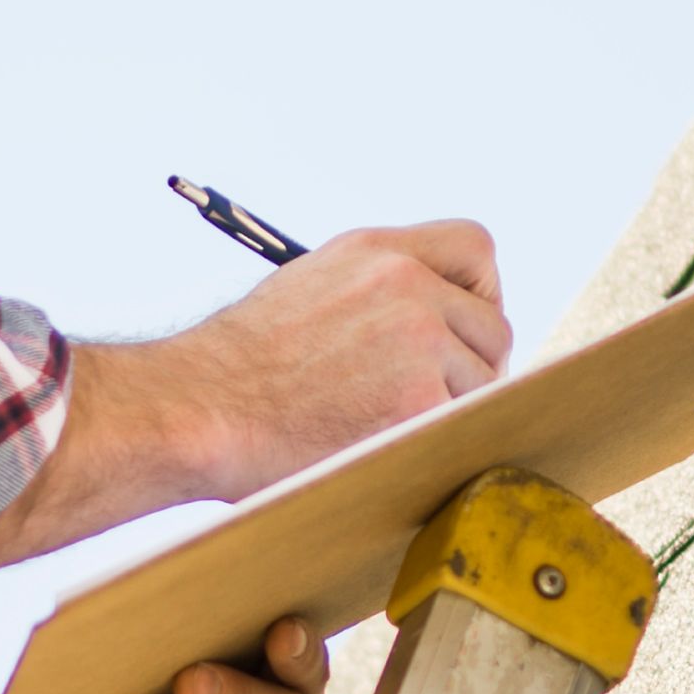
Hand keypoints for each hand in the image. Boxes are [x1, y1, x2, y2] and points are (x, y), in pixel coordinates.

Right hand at [0, 222, 511, 576]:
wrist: (200, 407)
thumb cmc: (237, 367)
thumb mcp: (310, 289)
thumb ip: (375, 292)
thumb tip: (431, 321)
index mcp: (376, 252)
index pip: (475, 249)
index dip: (478, 293)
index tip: (459, 329)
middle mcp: (404, 283)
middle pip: (493, 324)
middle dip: (472, 365)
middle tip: (432, 397)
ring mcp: (418, 339)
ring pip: (484, 380)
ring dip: (453, 407)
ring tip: (389, 424)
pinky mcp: (420, 399)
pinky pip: (463, 423)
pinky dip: (435, 440)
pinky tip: (387, 444)